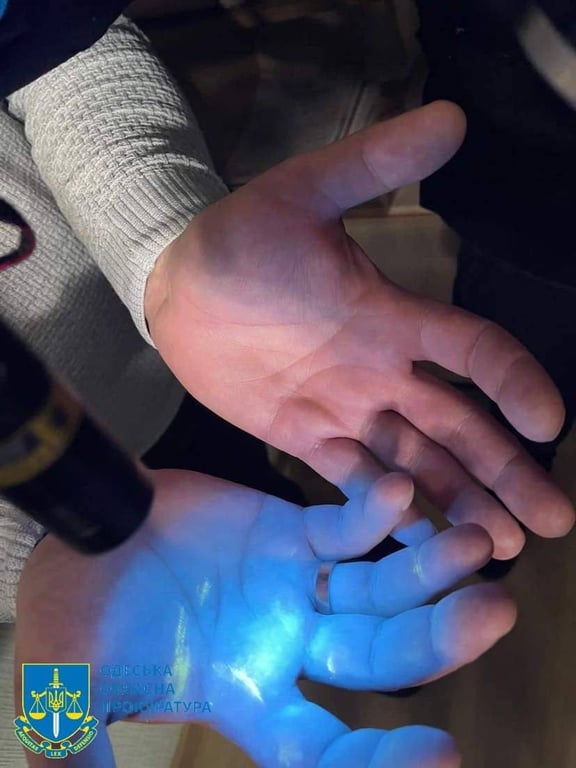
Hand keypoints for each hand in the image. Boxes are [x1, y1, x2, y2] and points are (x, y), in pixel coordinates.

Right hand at [15, 469, 514, 767]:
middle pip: (382, 657)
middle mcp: (291, 647)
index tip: (439, 755)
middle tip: (493, 611)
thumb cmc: (78, 620)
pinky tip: (398, 491)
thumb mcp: (70, 698)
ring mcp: (299, 586)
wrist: (85, 537)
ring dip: (429, 569)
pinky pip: (346, 525)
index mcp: (252, 701)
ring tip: (476, 546)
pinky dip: (372, 510)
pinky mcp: (292, 530)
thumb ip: (76, 754)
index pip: (330, 751)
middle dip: (438, 641)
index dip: (378, 763)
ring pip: (382, 586)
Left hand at [145, 100, 573, 558]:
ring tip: (503, 549)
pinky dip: (387, 510)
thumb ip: (375, 164)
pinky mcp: (302, 438)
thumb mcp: (306, 193)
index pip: (472, 351)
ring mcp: (344, 410)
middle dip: (504, 471)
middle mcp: (380, 372)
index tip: (551, 422)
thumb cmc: (242, 236)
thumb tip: (453, 116)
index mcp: (391, 317)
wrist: (178, 283)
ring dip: (461, 502)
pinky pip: (352, 481)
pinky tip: (423, 544)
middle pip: (458, 428)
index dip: (513, 382)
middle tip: (552, 521)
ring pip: (416, 464)